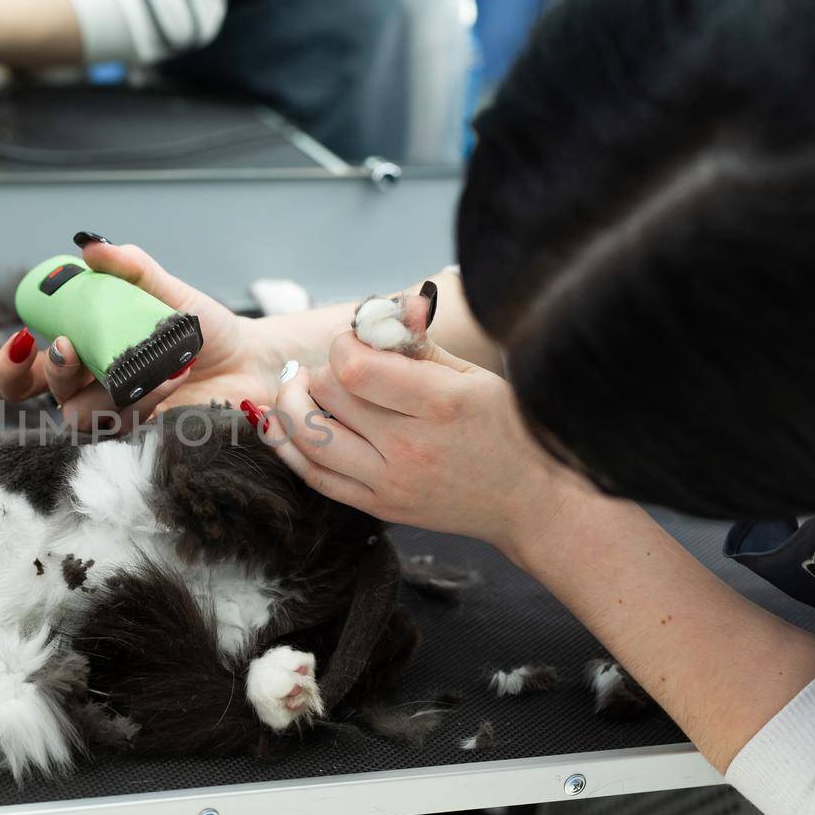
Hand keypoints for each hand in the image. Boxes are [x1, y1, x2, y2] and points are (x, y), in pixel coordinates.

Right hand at [0, 239, 290, 432]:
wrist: (249, 362)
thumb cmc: (202, 328)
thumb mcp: (165, 289)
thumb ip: (129, 267)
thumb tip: (90, 244)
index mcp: (83, 355)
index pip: (24, 373)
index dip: (10, 365)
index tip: (24, 339)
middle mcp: (92, 391)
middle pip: (46, 395)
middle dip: (53, 372)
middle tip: (70, 347)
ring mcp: (117, 419)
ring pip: (83, 415)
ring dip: (116, 385)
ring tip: (160, 361)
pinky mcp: (143, 440)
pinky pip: (126, 430)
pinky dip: (148, 401)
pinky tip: (174, 379)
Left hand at [258, 327, 586, 556]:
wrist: (529, 500)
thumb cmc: (505, 428)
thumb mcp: (474, 375)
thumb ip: (421, 344)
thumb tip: (389, 307)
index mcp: (438, 403)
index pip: (354, 367)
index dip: (340, 346)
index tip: (351, 344)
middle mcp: (409, 446)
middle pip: (326, 397)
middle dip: (319, 373)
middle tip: (330, 369)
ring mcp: (390, 482)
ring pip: (308, 438)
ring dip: (292, 407)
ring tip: (298, 390)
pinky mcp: (379, 507)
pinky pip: (315, 477)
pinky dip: (290, 448)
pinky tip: (285, 426)